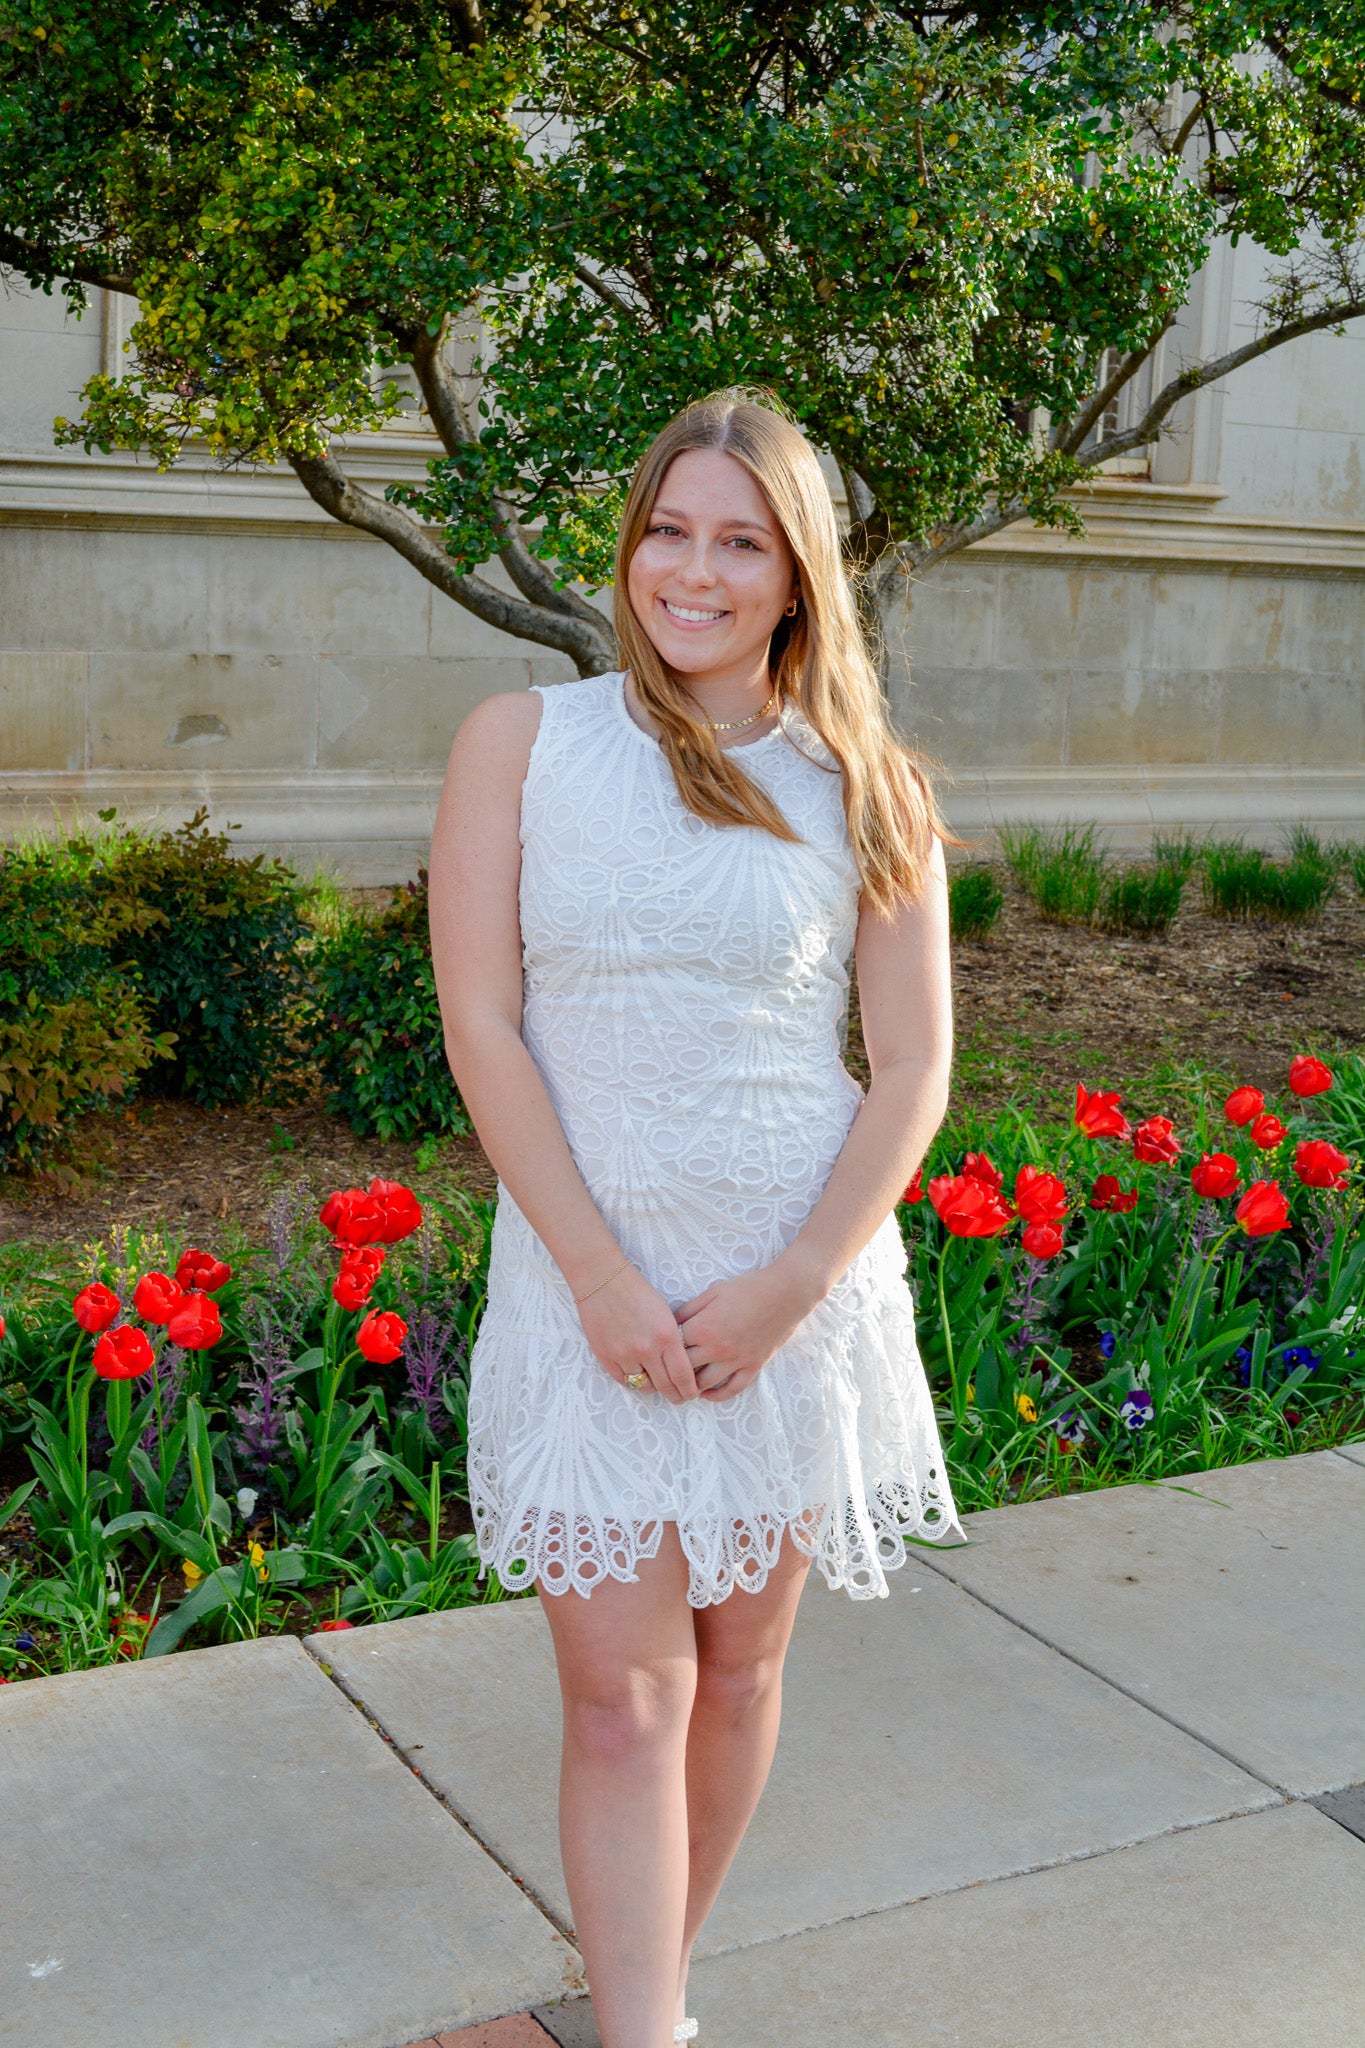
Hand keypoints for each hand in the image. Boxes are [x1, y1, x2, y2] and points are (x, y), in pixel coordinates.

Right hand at [576, 1263, 698, 1403]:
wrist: (603, 1281)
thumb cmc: (638, 1292)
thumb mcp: (665, 1314)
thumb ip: (673, 1341)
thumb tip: (681, 1365)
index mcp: (666, 1336)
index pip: (683, 1376)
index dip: (689, 1390)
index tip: (692, 1394)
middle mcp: (646, 1349)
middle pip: (665, 1386)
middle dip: (675, 1395)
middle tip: (679, 1397)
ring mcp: (624, 1355)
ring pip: (644, 1386)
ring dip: (654, 1387)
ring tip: (658, 1384)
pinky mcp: (606, 1357)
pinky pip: (624, 1380)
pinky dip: (633, 1381)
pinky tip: (639, 1376)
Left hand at [676, 1256, 824, 1401]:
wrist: (786, 1293)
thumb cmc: (748, 1287)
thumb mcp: (713, 1292)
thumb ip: (689, 1309)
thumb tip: (670, 1323)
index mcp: (703, 1327)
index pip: (673, 1346)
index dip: (664, 1347)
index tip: (660, 1349)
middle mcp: (717, 1348)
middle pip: (684, 1368)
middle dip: (672, 1370)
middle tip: (664, 1371)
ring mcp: (736, 1361)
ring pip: (703, 1384)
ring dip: (690, 1386)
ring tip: (681, 1384)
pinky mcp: (753, 1367)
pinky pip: (732, 1389)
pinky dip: (716, 1396)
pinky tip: (705, 1394)